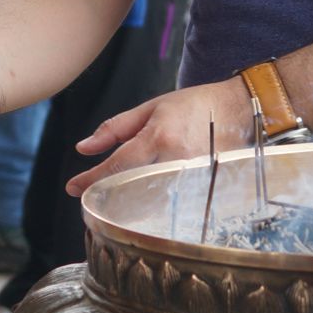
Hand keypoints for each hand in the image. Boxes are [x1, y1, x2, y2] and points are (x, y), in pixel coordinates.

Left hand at [66, 77, 253, 196]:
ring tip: (117, 202)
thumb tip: (83, 148)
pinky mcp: (205, 187)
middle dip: (108, 193)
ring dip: (129, 204)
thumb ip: (115, 129)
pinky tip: (146, 206)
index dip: (90, 178)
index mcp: (158, 137)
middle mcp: (175, 159)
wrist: (240, 109)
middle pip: (131, 187)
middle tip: (91, 196)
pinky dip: (155, 207)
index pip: (117, 165)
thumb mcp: (151, 108)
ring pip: (150, 201)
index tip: (72, 187)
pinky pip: (173, 204)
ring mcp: (192, 177)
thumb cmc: (193, 106)